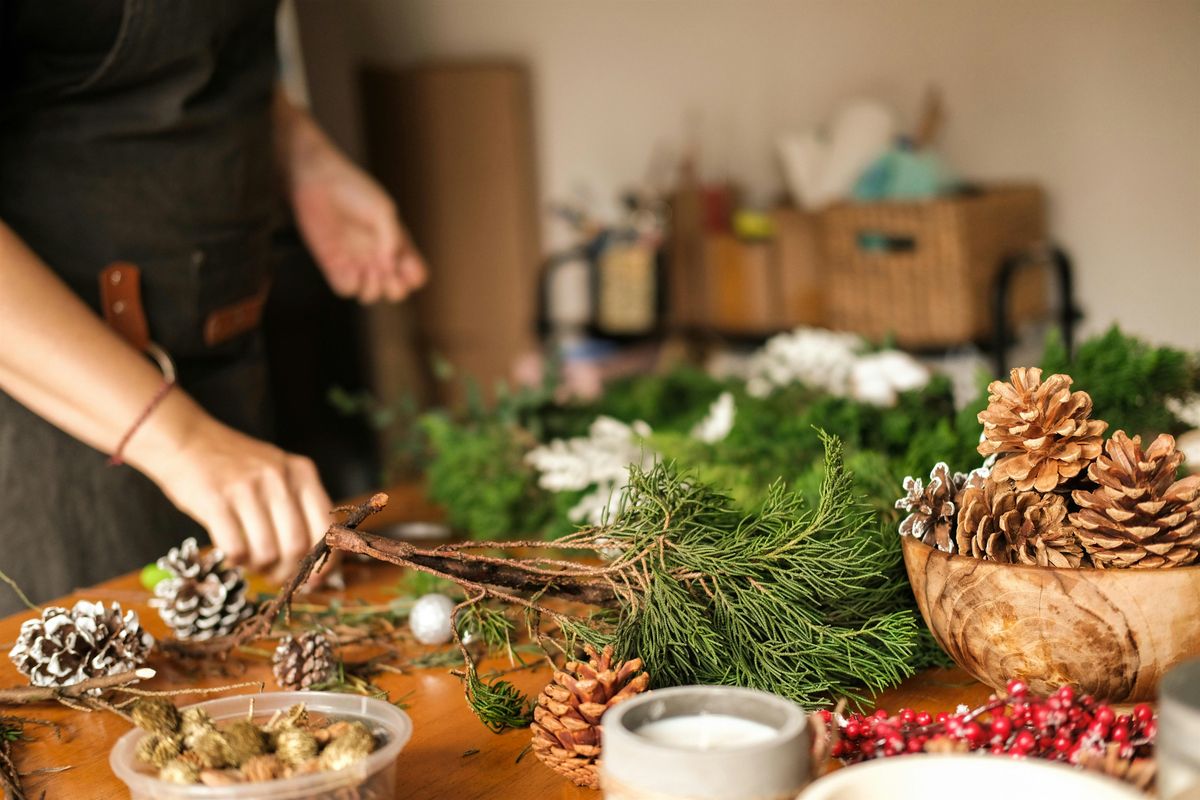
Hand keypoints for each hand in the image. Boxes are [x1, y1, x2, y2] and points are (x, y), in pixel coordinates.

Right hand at [137, 414, 333, 582]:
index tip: (315, 581)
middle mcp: (280, 479)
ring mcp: (248, 489)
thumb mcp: (278, 472)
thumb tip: (317, 560)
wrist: (185, 440)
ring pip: (267, 552)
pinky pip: (235, 549)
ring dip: (259, 567)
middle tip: (274, 574)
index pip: (326, 527)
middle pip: (297, 546)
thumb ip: (299, 506)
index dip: (324, 562)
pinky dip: (236, 561)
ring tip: (250, 560)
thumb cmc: (235, 465)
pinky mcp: (216, 501)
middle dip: (287, 571)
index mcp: (302, 473)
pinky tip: (232, 552)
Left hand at [287, 129, 426, 303]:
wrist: (318, 182)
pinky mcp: (333, 264)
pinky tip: (349, 268)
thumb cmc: (354, 190)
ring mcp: (356, 262)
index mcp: (396, 244)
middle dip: (395, 289)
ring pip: (371, 294)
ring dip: (373, 289)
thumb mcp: (382, 210)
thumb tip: (390, 266)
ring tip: (367, 269)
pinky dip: (351, 285)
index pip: (415, 275)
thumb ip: (392, 238)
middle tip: (385, 271)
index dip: (413, 277)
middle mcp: (377, 257)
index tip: (404, 263)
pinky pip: (346, 289)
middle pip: (396, 291)